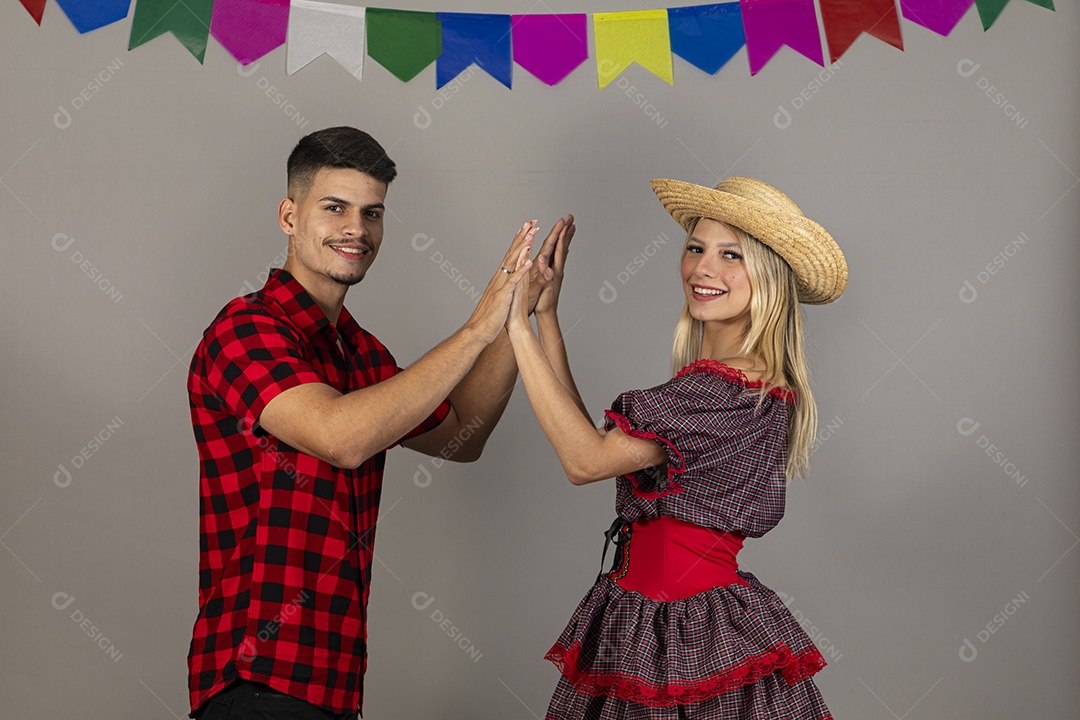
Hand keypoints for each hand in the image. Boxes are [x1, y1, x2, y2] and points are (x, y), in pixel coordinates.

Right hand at [464, 222, 534, 344]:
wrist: (479, 331)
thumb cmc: (491, 317)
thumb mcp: (501, 297)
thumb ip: (505, 286)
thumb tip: (509, 278)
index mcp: (500, 278)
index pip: (510, 255)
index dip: (518, 241)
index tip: (526, 228)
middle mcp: (500, 278)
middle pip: (512, 253)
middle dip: (522, 237)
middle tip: (531, 222)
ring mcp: (501, 285)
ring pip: (513, 262)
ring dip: (523, 247)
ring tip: (532, 234)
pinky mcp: (504, 295)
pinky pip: (514, 280)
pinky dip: (522, 270)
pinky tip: (530, 260)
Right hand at [531, 214, 573, 316]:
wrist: (546, 315)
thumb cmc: (541, 304)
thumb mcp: (539, 290)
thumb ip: (541, 275)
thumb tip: (542, 261)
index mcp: (553, 271)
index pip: (557, 249)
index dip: (559, 235)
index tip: (563, 222)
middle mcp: (557, 269)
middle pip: (563, 246)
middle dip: (566, 231)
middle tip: (571, 217)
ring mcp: (556, 272)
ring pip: (562, 251)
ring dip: (566, 238)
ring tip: (570, 226)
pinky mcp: (554, 275)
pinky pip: (558, 257)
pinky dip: (561, 248)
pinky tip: (563, 246)